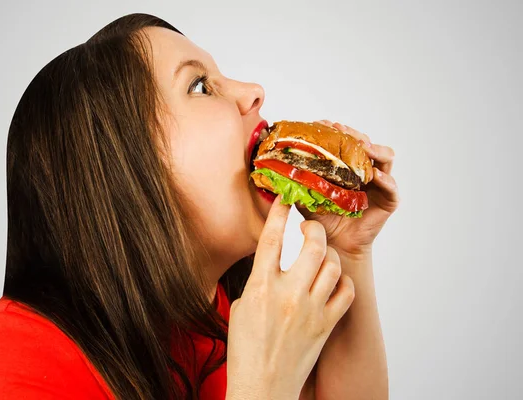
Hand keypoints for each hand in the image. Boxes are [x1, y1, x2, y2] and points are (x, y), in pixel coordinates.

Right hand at [226, 195, 354, 399]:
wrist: (261, 388)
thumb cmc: (246, 351)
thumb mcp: (239, 309)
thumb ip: (256, 283)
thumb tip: (268, 266)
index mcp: (260, 287)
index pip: (270, 239)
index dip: (278, 213)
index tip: (284, 199)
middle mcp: (288, 294)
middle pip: (312, 245)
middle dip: (314, 229)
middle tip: (310, 228)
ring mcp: (311, 309)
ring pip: (333, 264)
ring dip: (328, 254)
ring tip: (321, 255)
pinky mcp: (326, 325)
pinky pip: (346, 292)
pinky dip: (342, 281)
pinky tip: (333, 281)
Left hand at [294, 120, 399, 257]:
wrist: (333, 244)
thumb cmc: (321, 219)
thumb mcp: (306, 196)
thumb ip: (297, 182)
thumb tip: (276, 167)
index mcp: (347, 166)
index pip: (346, 140)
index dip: (337, 130)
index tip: (324, 124)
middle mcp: (364, 171)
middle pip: (367, 143)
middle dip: (355, 134)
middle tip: (342, 131)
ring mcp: (379, 184)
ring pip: (385, 157)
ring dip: (375, 150)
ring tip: (363, 148)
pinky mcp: (388, 201)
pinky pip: (392, 187)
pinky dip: (386, 180)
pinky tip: (376, 177)